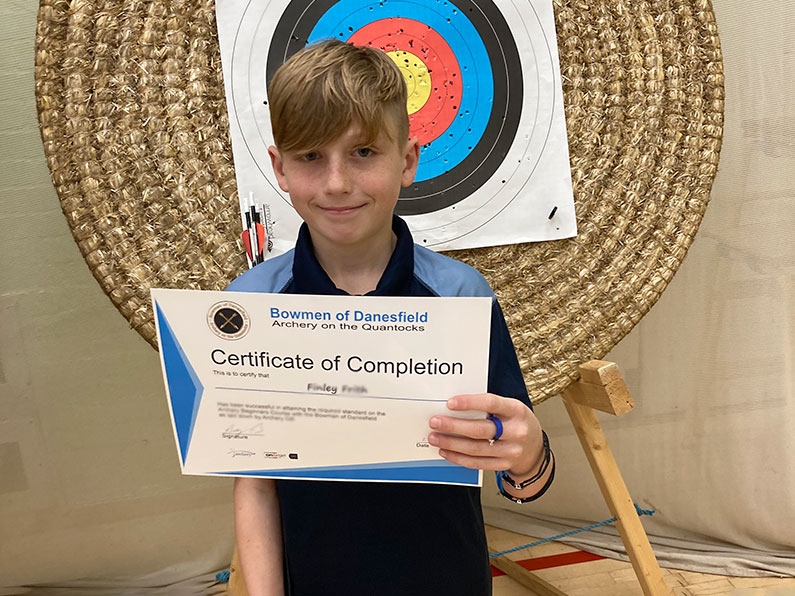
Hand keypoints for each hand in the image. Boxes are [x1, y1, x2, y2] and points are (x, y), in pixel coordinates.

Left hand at [428, 393, 543, 476]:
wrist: (534, 448)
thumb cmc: (515, 422)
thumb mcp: (509, 408)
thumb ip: (487, 407)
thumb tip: (453, 407)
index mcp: (516, 410)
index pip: (491, 403)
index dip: (469, 403)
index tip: (449, 403)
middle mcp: (516, 431)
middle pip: (480, 429)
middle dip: (453, 426)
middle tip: (434, 421)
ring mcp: (511, 450)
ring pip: (475, 448)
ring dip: (451, 443)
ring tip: (434, 437)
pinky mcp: (504, 464)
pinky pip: (477, 463)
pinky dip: (458, 457)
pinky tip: (445, 451)